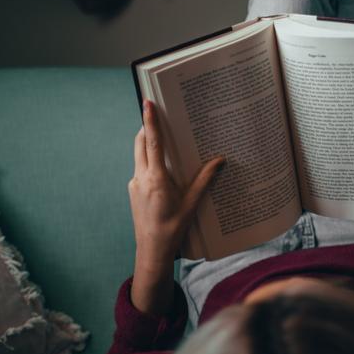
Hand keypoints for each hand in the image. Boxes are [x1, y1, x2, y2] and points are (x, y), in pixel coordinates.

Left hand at [129, 99, 224, 315]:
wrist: (152, 250)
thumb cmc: (173, 229)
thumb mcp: (192, 204)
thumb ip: (204, 179)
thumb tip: (220, 161)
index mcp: (156, 178)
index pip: (152, 142)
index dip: (150, 120)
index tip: (147, 103)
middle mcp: (141, 178)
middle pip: (141, 143)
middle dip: (147, 127)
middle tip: (157, 115)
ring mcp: (134, 184)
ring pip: (139, 155)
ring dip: (148, 145)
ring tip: (164, 141)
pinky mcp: (133, 191)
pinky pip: (140, 169)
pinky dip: (149, 162)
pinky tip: (163, 169)